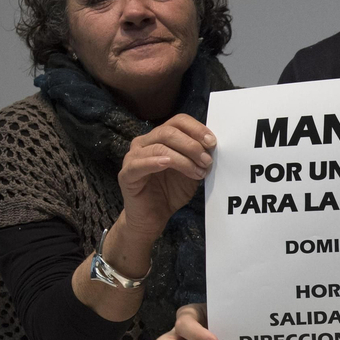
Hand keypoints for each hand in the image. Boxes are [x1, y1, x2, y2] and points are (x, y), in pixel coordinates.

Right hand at [118, 114, 215, 241]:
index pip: (178, 121)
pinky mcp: (126, 174)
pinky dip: (155, 162)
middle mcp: (144, 143)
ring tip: (197, 171)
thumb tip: (213, 146)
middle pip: (168, 131)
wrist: (153, 218)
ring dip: (182, 159)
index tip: (212, 142)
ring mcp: (133, 157)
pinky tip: (167, 164)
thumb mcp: (191, 172)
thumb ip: (198, 157)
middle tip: (207, 160)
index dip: (196, 129)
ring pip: (158, 147)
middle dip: (192, 145)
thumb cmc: (171, 193)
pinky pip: (139, 164)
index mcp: (160, 138)